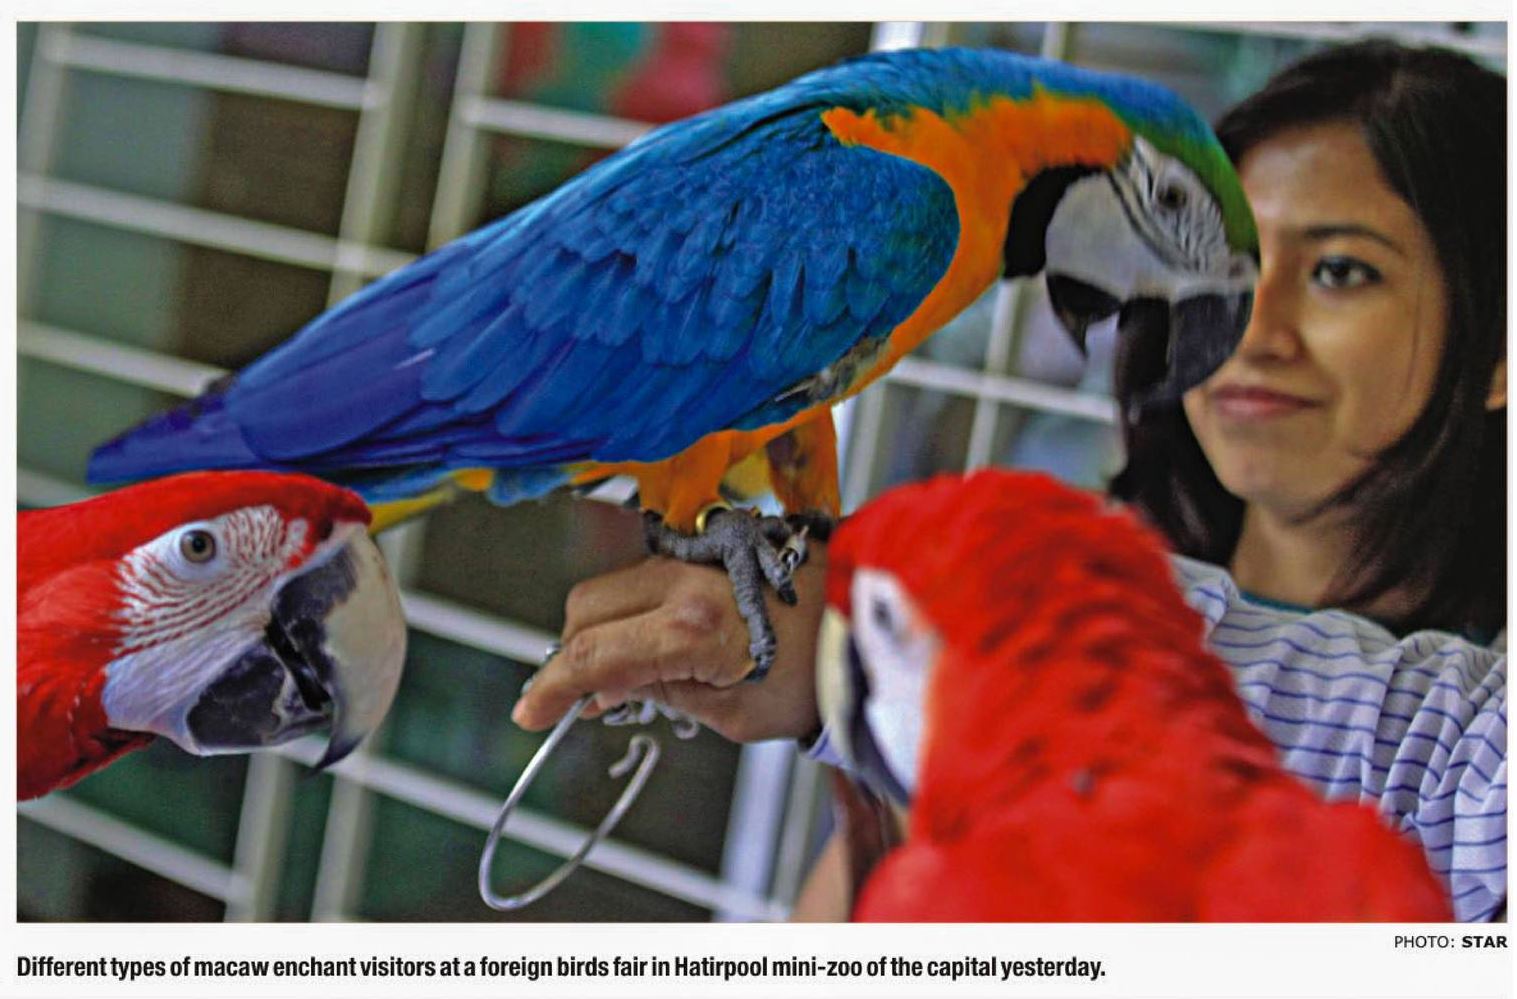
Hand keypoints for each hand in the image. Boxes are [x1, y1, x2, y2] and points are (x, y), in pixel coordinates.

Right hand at [510, 547, 827, 742]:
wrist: (871, 624)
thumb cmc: (815, 680)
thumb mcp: (734, 714)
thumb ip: (662, 693)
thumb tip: (605, 689)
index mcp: (693, 628)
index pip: (593, 656)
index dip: (552, 688)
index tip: (530, 714)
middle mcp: (686, 580)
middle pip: (586, 608)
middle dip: (573, 654)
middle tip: (586, 698)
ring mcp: (695, 556)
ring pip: (611, 586)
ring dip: (603, 628)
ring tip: (628, 674)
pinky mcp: (708, 546)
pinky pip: (645, 573)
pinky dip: (632, 607)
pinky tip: (653, 640)